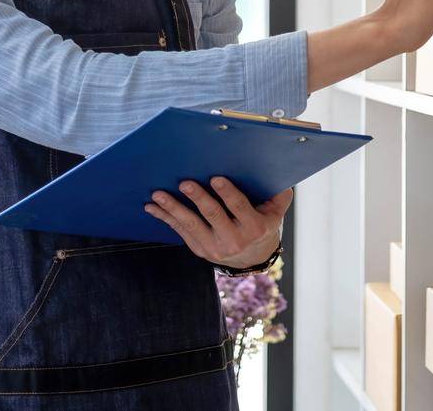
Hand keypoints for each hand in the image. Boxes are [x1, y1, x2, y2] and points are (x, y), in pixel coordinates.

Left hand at [144, 178, 290, 267]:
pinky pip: (180, 232)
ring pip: (191, 225)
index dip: (228, 193)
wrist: (253, 258)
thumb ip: (279, 196)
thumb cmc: (264, 225)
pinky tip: (152, 207)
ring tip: (159, 194)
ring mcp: (215, 247)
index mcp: (255, 227)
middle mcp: (234, 240)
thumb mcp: (276, 213)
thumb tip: (279, 174)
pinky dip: (165, 218)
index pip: (239, 208)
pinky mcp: (200, 250)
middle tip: (185, 182)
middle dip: (198, 198)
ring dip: (173, 208)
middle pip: (213, 215)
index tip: (216, 178)